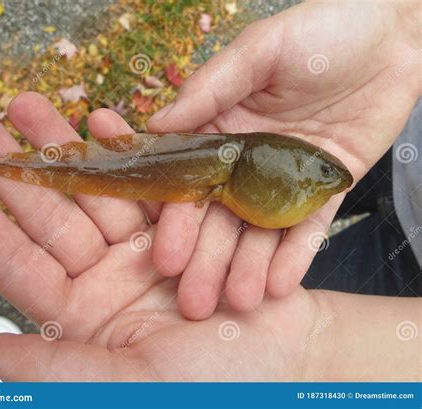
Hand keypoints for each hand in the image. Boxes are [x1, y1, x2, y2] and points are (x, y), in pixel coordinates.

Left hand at [0, 97, 318, 379]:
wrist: (288, 361)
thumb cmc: (216, 385)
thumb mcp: (129, 382)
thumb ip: (53, 367)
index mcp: (82, 316)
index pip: (14, 260)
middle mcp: (106, 279)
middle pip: (49, 212)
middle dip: (16, 163)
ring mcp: (143, 250)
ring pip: (94, 189)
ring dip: (66, 146)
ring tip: (32, 105)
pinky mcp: (182, 229)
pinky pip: (147, 185)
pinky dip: (128, 152)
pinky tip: (104, 119)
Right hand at [146, 0, 421, 317]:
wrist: (389, 36)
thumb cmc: (318, 33)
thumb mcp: (259, 51)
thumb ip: (211, 88)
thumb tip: (156, 125)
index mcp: (220, 132)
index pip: (191, 184)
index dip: (177, 221)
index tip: (164, 256)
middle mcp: (246, 163)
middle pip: (222, 219)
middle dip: (208, 260)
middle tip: (193, 302)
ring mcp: (284, 180)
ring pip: (261, 232)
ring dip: (248, 268)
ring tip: (239, 302)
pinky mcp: (325, 189)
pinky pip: (307, 228)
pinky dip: (293, 256)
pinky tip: (278, 286)